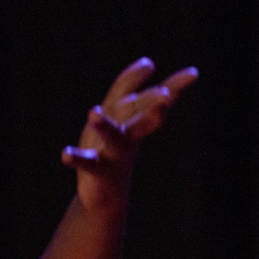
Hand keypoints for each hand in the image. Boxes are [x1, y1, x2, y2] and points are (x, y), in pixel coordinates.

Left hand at [62, 57, 197, 213]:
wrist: (105, 195)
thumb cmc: (113, 147)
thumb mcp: (118, 113)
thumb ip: (129, 86)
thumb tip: (149, 63)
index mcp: (136, 120)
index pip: (155, 99)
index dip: (174, 86)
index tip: (193, 73)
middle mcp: (129, 136)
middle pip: (142, 119)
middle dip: (152, 107)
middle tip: (166, 96)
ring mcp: (114, 155)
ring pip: (114, 139)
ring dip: (105, 126)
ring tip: (93, 113)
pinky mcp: (97, 171)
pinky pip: (87, 163)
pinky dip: (77, 158)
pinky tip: (65, 154)